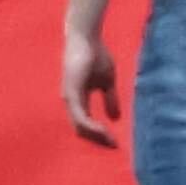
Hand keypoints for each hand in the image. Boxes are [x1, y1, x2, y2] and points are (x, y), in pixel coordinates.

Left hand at [63, 28, 121, 147]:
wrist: (87, 38)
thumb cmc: (96, 55)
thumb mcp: (108, 82)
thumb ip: (110, 99)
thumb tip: (115, 118)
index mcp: (79, 99)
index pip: (85, 124)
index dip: (99, 135)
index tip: (115, 143)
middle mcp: (71, 101)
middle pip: (81, 130)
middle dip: (98, 141)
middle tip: (114, 146)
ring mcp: (69, 98)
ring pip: (79, 127)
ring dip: (95, 137)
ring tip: (110, 141)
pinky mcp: (71, 93)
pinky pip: (80, 117)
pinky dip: (91, 127)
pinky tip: (103, 131)